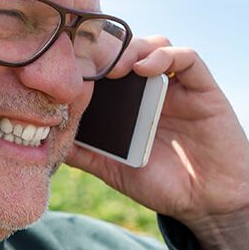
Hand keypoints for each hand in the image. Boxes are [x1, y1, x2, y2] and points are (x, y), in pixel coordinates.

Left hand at [65, 36, 248, 249]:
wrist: (205, 205)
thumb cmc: (161, 184)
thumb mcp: (112, 169)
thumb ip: (84, 152)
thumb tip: (43, 140)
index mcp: (129, 102)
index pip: (107, 65)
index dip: (89, 58)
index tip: (65, 64)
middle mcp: (152, 88)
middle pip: (129, 48)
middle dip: (108, 48)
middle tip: (88, 60)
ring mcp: (178, 86)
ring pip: (156, 44)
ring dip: (133, 48)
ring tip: (115, 66)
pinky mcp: (203, 89)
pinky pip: (188, 58)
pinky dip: (165, 56)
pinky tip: (145, 69)